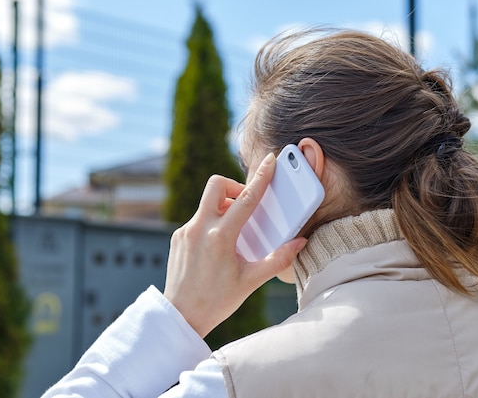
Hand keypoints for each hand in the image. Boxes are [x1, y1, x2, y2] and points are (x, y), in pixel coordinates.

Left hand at [163, 153, 307, 337]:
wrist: (181, 316)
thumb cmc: (216, 301)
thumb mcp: (251, 281)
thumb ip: (278, 260)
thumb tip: (300, 243)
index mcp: (221, 237)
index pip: (246, 199)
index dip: (261, 178)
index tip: (270, 161)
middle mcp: (199, 228)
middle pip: (216, 184)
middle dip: (234, 187)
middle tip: (245, 205)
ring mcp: (185, 231)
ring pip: (207, 202)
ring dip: (224, 207)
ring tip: (234, 232)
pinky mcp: (177, 237)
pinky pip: (198, 218)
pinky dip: (211, 222)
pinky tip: (217, 246)